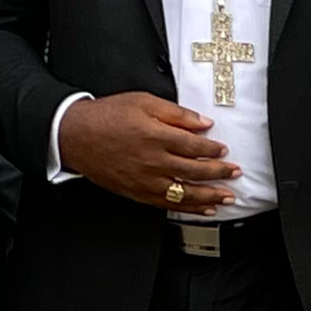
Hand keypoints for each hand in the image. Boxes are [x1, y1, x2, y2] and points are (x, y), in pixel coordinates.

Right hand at [59, 91, 235, 213]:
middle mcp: (153, 161)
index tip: (224, 150)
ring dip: (209, 196)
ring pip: (184, 193)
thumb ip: (176, 113)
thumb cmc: (107, 116)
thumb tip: (203, 123)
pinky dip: (188, 208)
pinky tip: (203, 209)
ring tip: (227, 197)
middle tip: (235, 173)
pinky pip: (168, 204)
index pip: (195, 146)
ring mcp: (145, 180)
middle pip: (194, 171)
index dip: (213, 150)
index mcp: (156, 136)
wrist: (75, 136)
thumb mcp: (143, 102)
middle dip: (219, 173)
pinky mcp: (137, 193)